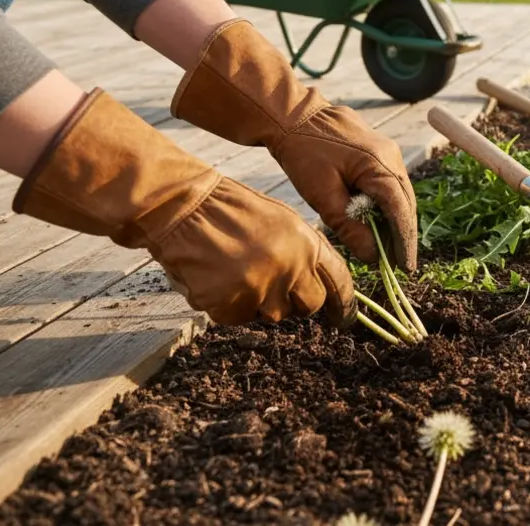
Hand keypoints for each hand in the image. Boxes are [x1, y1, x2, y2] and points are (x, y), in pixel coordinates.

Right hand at [13, 89, 355, 326]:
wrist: (183, 209)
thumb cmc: (232, 211)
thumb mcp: (283, 223)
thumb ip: (305, 254)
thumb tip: (321, 287)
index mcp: (307, 244)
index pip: (339, 282)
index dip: (344, 305)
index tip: (345, 319)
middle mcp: (290, 270)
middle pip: (307, 306)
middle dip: (295, 300)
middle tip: (272, 282)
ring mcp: (260, 290)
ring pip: (271, 314)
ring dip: (258, 301)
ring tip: (237, 269)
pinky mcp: (229, 306)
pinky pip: (237, 317)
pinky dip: (227, 305)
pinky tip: (216, 278)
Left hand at [170, 19, 417, 271]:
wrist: (292, 115)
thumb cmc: (303, 154)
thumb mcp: (322, 195)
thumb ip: (349, 227)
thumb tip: (371, 255)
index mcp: (380, 166)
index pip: (400, 211)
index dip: (404, 242)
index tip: (405, 268)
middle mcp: (392, 158)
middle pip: (406, 204)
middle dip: (404, 235)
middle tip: (400, 264)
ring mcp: (389, 152)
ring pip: (401, 194)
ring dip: (397, 220)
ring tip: (391, 248)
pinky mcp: (381, 151)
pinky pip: (392, 183)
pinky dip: (388, 205)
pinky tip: (380, 221)